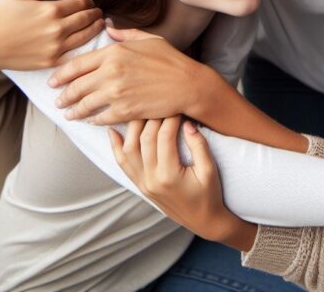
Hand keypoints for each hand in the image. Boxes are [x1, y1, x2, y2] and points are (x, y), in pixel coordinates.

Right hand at [0, 0, 102, 74]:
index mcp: (51, 10)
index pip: (81, 4)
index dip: (89, 2)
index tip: (90, 3)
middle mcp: (57, 28)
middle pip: (87, 18)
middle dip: (95, 14)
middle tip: (99, 13)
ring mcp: (56, 46)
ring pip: (86, 35)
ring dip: (96, 28)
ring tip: (99, 24)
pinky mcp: (52, 60)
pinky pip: (75, 52)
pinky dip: (85, 46)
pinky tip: (88, 41)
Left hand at [49, 25, 207, 123]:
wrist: (188, 84)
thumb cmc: (171, 60)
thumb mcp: (149, 40)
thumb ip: (125, 34)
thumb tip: (108, 26)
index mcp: (114, 53)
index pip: (76, 65)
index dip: (61, 74)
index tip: (53, 81)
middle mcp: (111, 72)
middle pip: (75, 86)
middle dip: (64, 95)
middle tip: (58, 100)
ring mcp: (116, 93)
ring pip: (84, 105)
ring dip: (73, 111)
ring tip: (69, 114)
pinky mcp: (124, 111)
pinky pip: (100, 118)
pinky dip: (92, 120)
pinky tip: (90, 120)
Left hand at [109, 117, 255, 248]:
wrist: (203, 221)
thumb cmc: (209, 195)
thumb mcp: (210, 170)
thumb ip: (199, 145)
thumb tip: (187, 122)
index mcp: (169, 175)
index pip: (165, 136)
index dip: (171, 117)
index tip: (178, 104)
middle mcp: (150, 180)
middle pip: (145, 139)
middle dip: (153, 116)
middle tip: (161, 102)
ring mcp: (142, 183)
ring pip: (129, 149)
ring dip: (133, 127)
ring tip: (140, 109)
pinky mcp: (139, 185)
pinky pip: (122, 163)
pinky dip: (116, 146)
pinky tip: (113, 131)